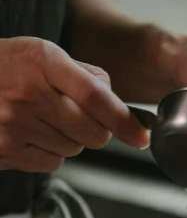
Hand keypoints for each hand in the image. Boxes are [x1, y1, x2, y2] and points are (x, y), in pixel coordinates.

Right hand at [0, 37, 149, 172]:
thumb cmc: (6, 68)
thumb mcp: (42, 55)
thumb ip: (83, 76)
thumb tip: (121, 106)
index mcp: (42, 61)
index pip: (96, 96)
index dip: (123, 120)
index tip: (141, 135)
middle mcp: (29, 92)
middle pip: (92, 133)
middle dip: (96, 130)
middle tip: (77, 117)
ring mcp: (15, 125)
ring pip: (74, 149)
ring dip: (69, 139)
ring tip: (44, 120)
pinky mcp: (7, 151)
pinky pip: (53, 162)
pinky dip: (50, 152)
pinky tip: (31, 134)